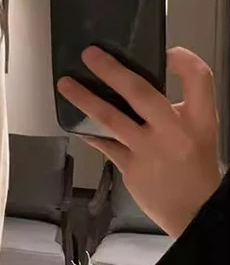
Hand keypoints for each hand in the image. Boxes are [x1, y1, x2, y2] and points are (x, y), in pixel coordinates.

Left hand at [57, 47, 222, 237]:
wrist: (198, 212)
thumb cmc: (196, 165)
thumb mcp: (199, 130)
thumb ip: (176, 107)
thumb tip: (141, 82)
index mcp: (200, 119)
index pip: (198, 78)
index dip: (183, 60)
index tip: (167, 52)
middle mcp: (174, 132)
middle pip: (141, 93)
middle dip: (112, 70)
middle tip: (90, 54)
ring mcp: (149, 150)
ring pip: (111, 118)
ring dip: (85, 99)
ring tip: (65, 84)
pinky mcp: (130, 168)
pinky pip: (104, 144)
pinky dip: (89, 131)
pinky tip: (73, 120)